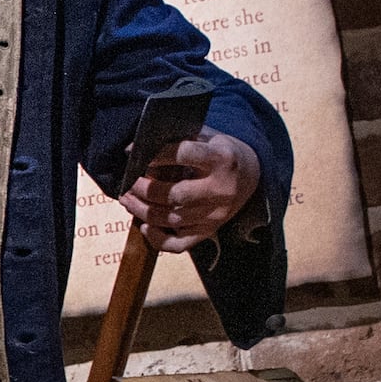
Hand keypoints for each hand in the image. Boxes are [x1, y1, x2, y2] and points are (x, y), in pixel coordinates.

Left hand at [120, 130, 260, 251]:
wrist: (253, 175)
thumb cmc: (221, 153)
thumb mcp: (208, 137)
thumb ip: (178, 139)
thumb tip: (136, 146)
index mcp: (221, 158)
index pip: (185, 154)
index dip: (157, 154)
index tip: (134, 153)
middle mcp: (221, 189)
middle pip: (175, 194)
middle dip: (144, 189)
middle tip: (128, 181)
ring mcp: (216, 213)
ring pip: (172, 219)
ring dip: (142, 211)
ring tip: (126, 199)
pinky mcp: (211, 230)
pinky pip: (180, 244)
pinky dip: (158, 239)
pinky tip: (145, 226)